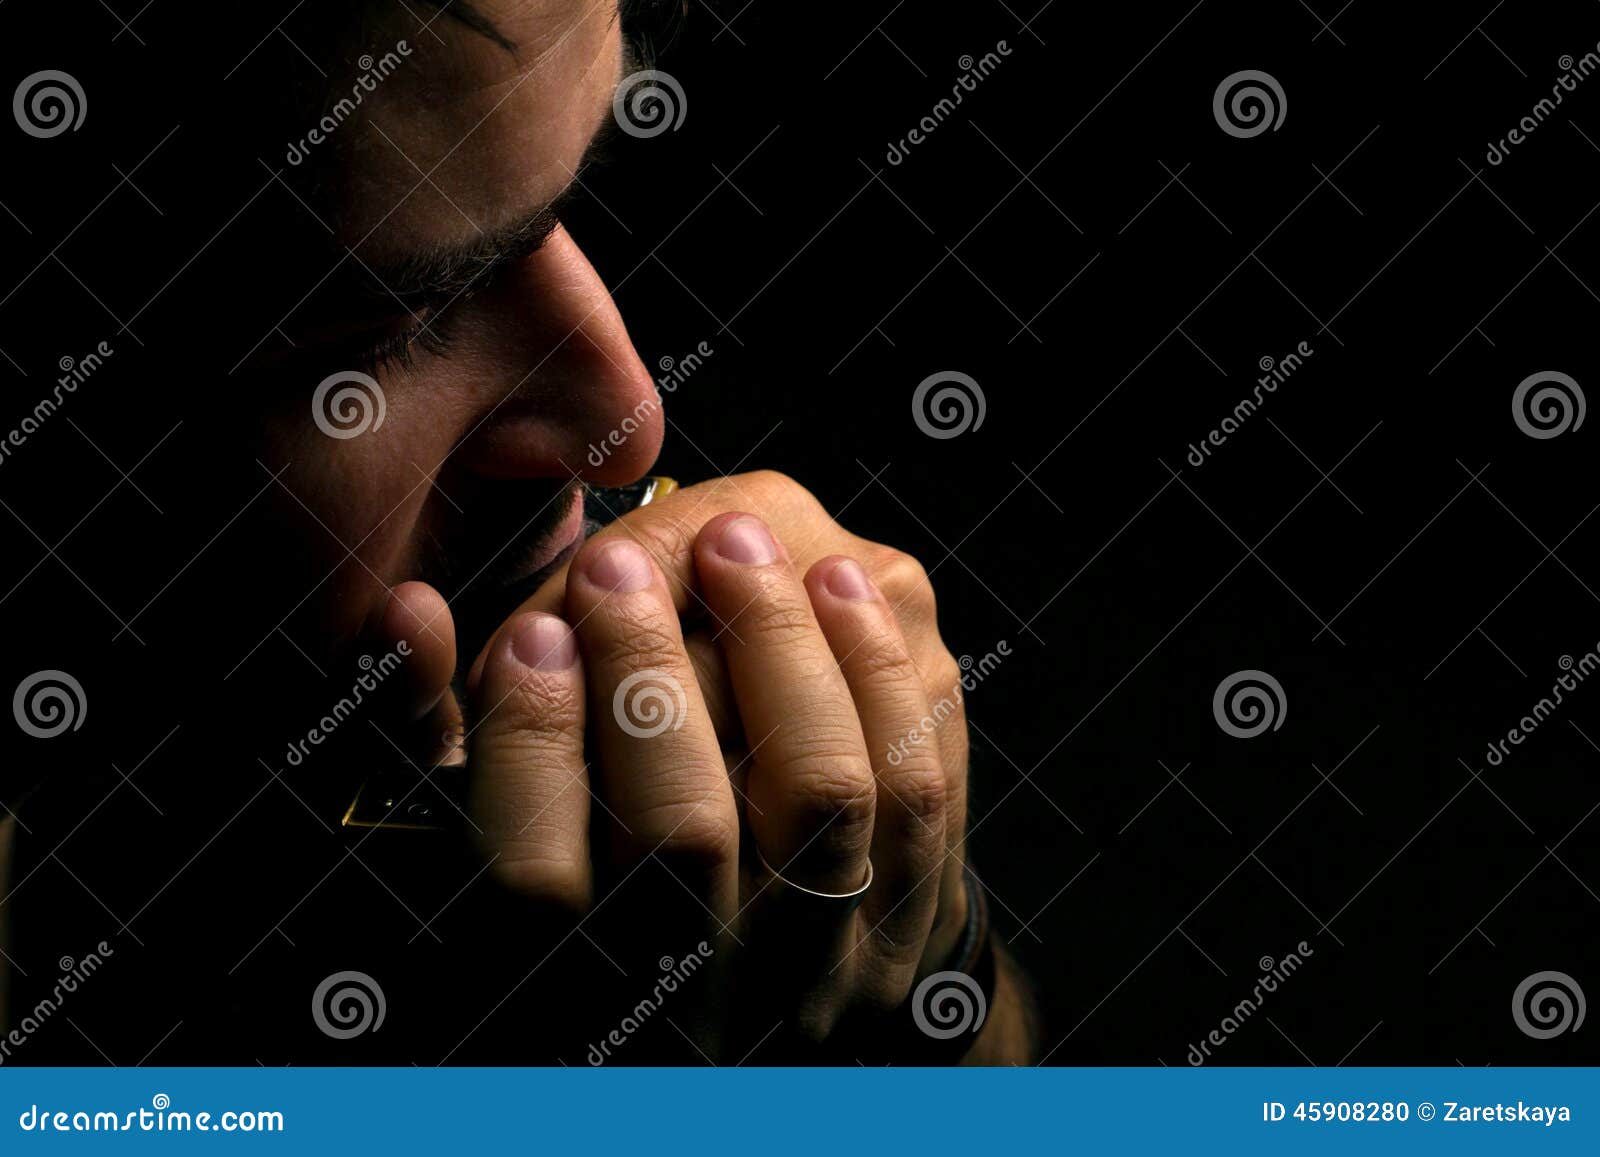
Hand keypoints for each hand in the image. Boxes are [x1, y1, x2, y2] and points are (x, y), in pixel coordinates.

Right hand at [363, 474, 984, 1058]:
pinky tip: (841, 581)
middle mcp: (702, 1007)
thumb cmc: (587, 896)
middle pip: (684, 834)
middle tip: (616, 561)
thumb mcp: (477, 841)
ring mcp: (823, 970)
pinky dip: (880, 670)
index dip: (526, 739)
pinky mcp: (911, 925)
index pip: (534, 883)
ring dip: (776, 645)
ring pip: (824, 796)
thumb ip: (426, 730)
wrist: (752, 1004)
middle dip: (645, 670)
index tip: (528, 634)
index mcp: (566, 999)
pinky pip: (921, 787)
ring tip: (735, 542)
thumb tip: (408, 615)